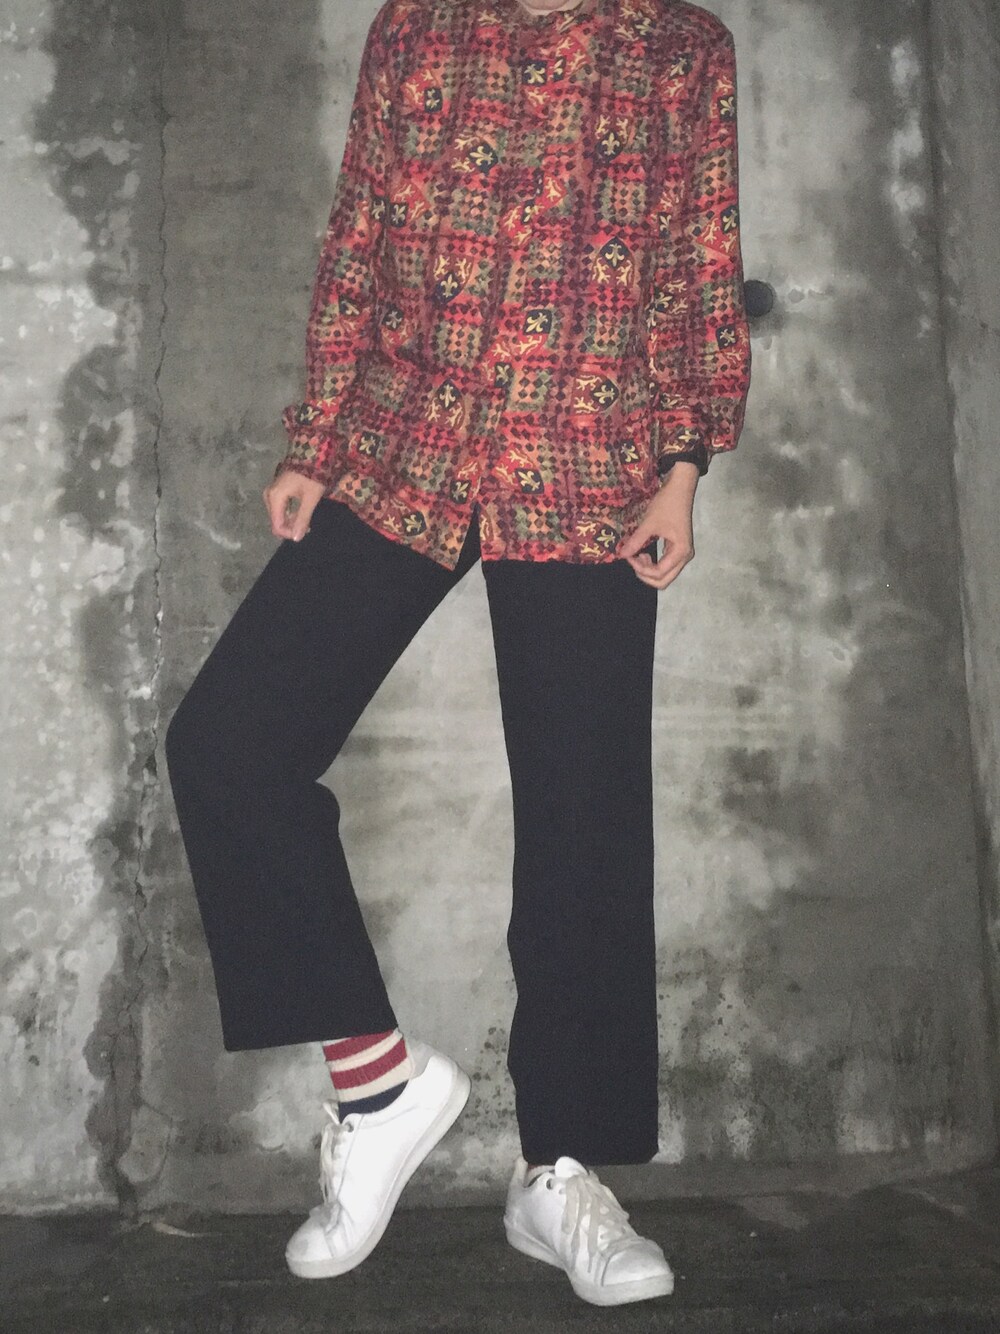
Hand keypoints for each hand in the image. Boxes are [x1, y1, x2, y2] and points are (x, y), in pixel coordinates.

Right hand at [263, 470, 326, 541]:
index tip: (306, 531)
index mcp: (275, 498)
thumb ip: (302, 519)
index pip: (277, 526)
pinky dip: (290, 513)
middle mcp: (269, 496)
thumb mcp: (310, 498)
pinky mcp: (276, 490)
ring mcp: (271, 492)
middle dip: (291, 527)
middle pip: (276, 521)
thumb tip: (296, 538)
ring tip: (307, 518)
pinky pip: (280, 508)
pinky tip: (301, 511)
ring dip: (292, 520)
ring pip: (278, 515)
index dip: (290, 533)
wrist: (311, 454)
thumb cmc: (312, 476)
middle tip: (308, 525)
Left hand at [618, 461, 698, 589]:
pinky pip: (666, 565)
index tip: (628, 555)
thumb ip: (636, 541)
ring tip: (637, 555)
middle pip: (664, 580)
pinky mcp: (679, 549)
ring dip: (649, 570)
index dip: (640, 568)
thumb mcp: (649, 523)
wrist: (680, 488)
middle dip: (645, 575)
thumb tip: (620, 555)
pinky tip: (643, 553)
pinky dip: (654, 564)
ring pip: (665, 575)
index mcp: (681, 552)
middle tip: (632, 560)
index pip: (659, 573)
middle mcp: (685, 557)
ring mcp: (683, 553)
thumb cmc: (667, 504)